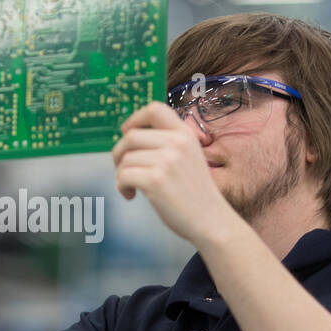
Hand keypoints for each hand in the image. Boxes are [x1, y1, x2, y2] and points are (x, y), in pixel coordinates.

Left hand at [112, 100, 233, 247]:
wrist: (211, 220)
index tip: (126, 132)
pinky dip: (121, 186)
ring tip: (132, 187)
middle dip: (119, 153)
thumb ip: (168, 144)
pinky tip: (131, 195)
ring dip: (121, 174)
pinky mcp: (156, 180)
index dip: (135, 119)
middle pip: (131, 136)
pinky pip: (123, 175)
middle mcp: (177, 143)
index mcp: (185, 134)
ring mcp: (167, 161)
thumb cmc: (196, 194)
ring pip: (125, 158)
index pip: (154, 109)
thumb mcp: (189, 157)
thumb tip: (131, 136)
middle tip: (123, 169)